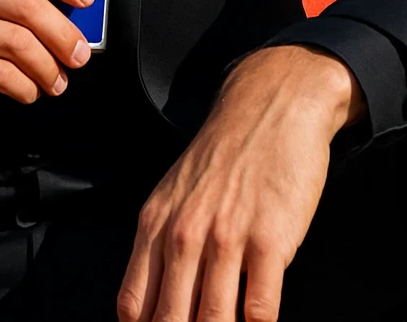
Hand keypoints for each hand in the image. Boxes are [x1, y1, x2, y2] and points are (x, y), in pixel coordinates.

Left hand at [117, 45, 364, 321]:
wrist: (272, 106)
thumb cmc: (225, 153)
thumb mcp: (173, 193)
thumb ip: (160, 245)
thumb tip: (155, 301)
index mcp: (155, 225)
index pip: (134, 304)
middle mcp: (184, 234)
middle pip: (170, 320)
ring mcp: (227, 238)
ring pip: (213, 320)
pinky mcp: (270, 240)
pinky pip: (261, 307)